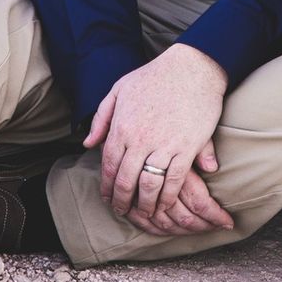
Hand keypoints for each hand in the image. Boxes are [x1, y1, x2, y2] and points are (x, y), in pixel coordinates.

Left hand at [82, 43, 234, 234]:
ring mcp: (164, 145)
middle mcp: (140, 140)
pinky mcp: (187, 148)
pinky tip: (165, 204)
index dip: (106, 187)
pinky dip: (168, 196)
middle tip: (123, 211)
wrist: (193, 67)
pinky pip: (174, 181)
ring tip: (144, 213)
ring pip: (149, 186)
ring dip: (144, 205)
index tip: (108, 199)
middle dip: (122, 201)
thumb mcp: (120, 89)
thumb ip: (101, 118)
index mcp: (121, 127)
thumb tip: (88, 144)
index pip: (108, 166)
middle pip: (125, 181)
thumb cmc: (155, 76)